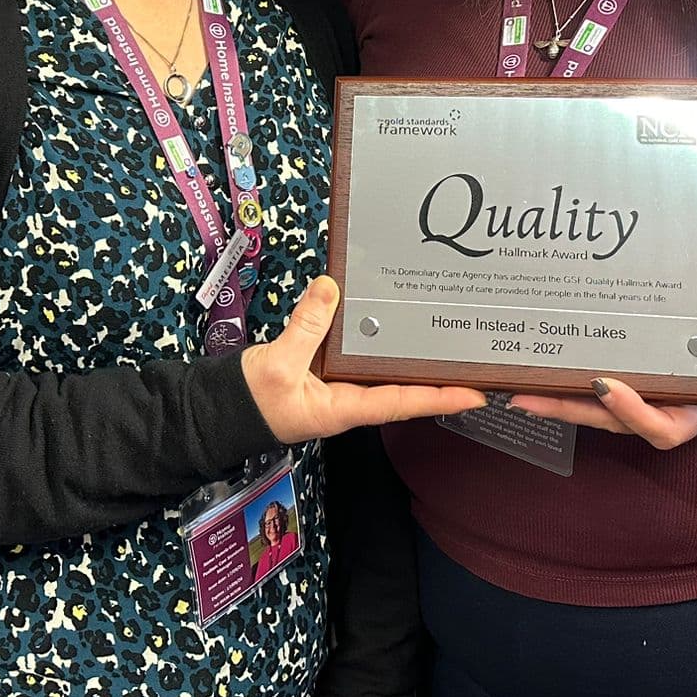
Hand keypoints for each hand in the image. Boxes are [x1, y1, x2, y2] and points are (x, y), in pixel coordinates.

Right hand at [241, 276, 486, 443]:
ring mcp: (338, 385)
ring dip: (409, 357)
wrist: (219, 409)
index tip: (477, 394)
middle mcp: (350, 399)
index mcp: (345, 409)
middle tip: (472, 357)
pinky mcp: (325, 370)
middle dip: (436, 376)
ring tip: (443, 336)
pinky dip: (376, 339)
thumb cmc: (250, 400)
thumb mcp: (277, 364)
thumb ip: (306, 326)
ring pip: (382, 370)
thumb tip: (330, 287)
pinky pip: (358, 356)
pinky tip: (389, 319)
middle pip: (402, 388)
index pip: (403, 404)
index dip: (441, 399)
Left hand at [507, 288, 696, 449]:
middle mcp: (659, 412)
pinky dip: (561, 381)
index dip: (631, 412)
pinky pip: (588, 389)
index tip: (606, 385)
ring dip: (551, 398)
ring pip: (589, 408)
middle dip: (564, 409)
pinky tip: (530, 366)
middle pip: (606, 420)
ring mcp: (638, 402)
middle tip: (522, 395)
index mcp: (693, 413)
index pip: (659, 427)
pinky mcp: (624, 387)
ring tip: (510, 384)